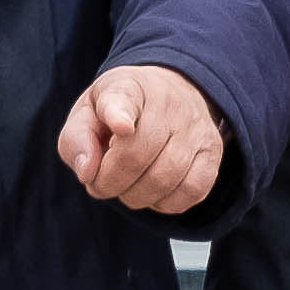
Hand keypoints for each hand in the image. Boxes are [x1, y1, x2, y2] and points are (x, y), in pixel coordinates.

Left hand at [52, 63, 224, 214]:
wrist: (167, 93)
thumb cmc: (119, 111)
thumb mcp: (87, 114)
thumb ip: (77, 140)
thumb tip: (87, 172)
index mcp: (128, 87)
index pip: (123, 100)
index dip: (120, 116)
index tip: (121, 127)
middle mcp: (168, 103)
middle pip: (137, 157)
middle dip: (110, 183)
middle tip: (101, 183)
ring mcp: (195, 127)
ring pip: (165, 179)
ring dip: (136, 196)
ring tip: (125, 187)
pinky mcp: (212, 152)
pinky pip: (192, 191)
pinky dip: (166, 203)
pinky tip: (153, 192)